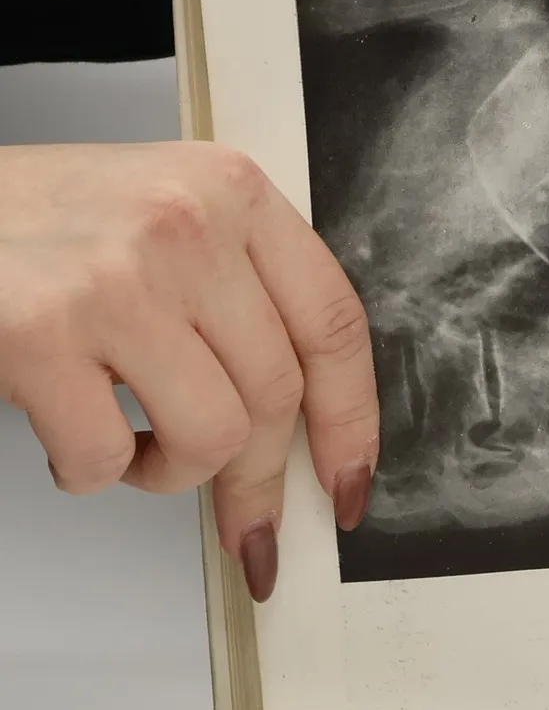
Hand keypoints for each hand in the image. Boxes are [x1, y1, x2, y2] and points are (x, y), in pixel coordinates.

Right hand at [0, 143, 378, 599]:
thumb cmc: (35, 222)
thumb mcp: (165, 216)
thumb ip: (238, 290)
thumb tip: (299, 419)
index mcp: (232, 191)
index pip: (334, 323)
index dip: (352, 419)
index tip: (349, 479)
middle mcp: (187, 225)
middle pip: (277, 392)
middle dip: (261, 479)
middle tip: (245, 518)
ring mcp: (118, 278)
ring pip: (212, 434)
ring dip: (174, 474)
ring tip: (133, 452)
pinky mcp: (42, 333)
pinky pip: (106, 454)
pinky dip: (91, 472)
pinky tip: (71, 438)